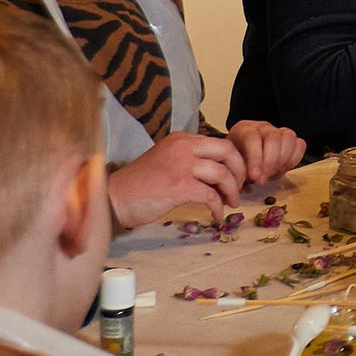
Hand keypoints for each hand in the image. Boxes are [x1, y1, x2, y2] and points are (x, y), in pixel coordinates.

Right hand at [109, 132, 250, 228]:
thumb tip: (221, 173)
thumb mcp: (168, 161)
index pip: (220, 143)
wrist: (115, 198)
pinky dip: (218, 207)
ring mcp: (181, 165)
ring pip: (223, 174)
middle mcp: (183, 147)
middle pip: (228, 151)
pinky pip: (211, 195)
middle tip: (239, 188)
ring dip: (232, 192)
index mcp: (181, 139)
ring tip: (231, 204)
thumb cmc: (141, 184)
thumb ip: (191, 161)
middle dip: (240, 171)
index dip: (234, 161)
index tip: (236, 177)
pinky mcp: (179, 186)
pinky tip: (216, 215)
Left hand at [225, 120, 306, 188]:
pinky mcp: (290, 140)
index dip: (255, 159)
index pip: (252, 139)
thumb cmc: (237, 162)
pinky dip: (294, 159)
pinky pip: (299, 144)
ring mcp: (278, 131)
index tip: (254, 177)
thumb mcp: (231, 166)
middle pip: (273, 138)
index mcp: (244, 130)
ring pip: (289, 138)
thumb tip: (244, 183)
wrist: (243, 158)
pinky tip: (282, 169)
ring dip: (282, 161)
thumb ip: (236, 172)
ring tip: (273, 173)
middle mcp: (262, 127)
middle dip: (270, 163)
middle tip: (263, 179)